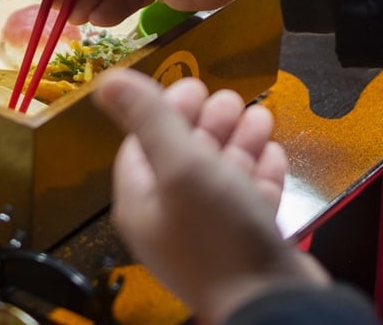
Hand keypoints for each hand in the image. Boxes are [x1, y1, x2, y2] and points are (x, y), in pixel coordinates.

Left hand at [94, 69, 329, 324]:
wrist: (275, 306)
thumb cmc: (219, 232)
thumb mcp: (180, 165)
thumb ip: (148, 119)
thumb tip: (106, 80)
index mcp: (141, 202)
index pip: (142, 145)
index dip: (165, 111)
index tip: (195, 85)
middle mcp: (169, 220)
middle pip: (183, 158)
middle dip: (207, 124)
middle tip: (231, 98)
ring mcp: (209, 236)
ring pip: (220, 178)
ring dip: (238, 143)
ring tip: (260, 115)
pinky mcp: (245, 246)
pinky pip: (248, 202)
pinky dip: (260, 175)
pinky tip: (274, 153)